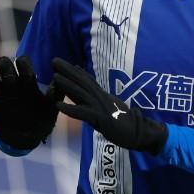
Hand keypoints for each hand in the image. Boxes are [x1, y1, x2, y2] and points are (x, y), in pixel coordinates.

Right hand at [0, 56, 58, 150]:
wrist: (27, 138)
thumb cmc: (42, 120)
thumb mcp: (51, 108)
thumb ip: (56, 93)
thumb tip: (61, 77)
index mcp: (27, 83)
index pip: (22, 63)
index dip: (23, 63)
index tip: (28, 73)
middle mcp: (12, 84)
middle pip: (3, 64)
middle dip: (5, 65)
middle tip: (9, 75)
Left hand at [50, 57, 167, 153]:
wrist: (140, 132)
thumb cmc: (126, 123)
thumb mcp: (112, 108)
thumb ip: (100, 101)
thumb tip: (92, 95)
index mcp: (103, 96)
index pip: (87, 81)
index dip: (74, 71)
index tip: (63, 63)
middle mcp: (101, 98)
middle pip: (82, 82)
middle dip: (68, 71)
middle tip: (54, 60)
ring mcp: (100, 107)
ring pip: (81, 93)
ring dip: (67, 84)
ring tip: (54, 76)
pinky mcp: (100, 118)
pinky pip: (82, 112)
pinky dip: (70, 109)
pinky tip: (58, 106)